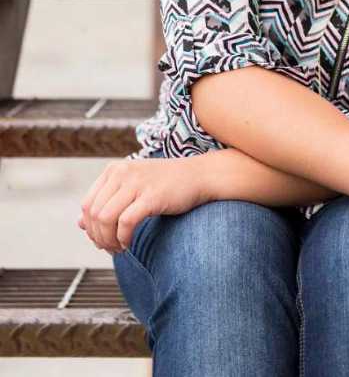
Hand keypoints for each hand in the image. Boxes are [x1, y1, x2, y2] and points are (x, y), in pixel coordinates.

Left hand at [78, 156, 209, 254]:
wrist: (199, 175)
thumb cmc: (166, 184)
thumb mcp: (132, 188)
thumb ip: (106, 202)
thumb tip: (79, 223)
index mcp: (114, 170)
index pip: (87, 205)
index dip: (90, 228)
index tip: (102, 240)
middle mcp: (122, 173)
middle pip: (94, 214)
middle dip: (98, 238)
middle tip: (111, 248)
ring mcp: (137, 183)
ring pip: (105, 219)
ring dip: (109, 240)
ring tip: (120, 247)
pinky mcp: (152, 196)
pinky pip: (125, 223)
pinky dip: (123, 238)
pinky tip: (129, 244)